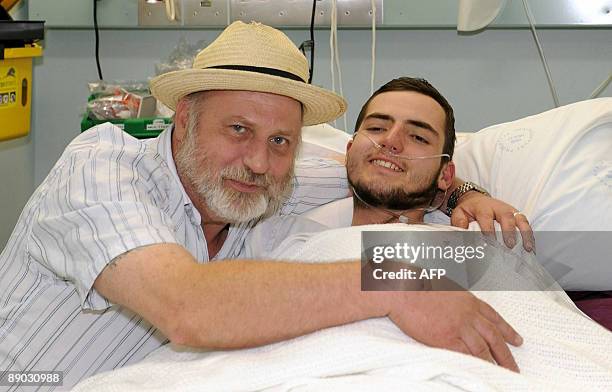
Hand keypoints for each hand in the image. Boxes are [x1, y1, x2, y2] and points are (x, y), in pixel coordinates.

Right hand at [388, 291, 522, 371]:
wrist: (402, 290)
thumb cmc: (417, 286)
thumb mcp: (444, 287)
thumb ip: (456, 301)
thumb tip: (456, 308)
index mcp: (468, 300)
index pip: (494, 318)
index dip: (508, 330)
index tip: (517, 340)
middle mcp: (468, 314)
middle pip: (494, 337)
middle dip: (507, 354)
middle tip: (514, 366)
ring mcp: (458, 327)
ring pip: (483, 349)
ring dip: (495, 363)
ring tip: (503, 374)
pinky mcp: (446, 338)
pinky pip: (465, 355)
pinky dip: (475, 364)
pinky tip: (480, 370)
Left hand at [450, 191, 534, 251]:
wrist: (476, 199)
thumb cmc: (468, 210)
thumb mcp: (459, 213)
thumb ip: (459, 223)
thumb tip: (462, 234)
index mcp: (483, 207)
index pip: (486, 217)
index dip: (488, 229)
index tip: (490, 241)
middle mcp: (499, 207)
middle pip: (507, 217)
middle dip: (509, 231)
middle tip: (510, 245)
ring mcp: (510, 210)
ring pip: (520, 219)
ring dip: (525, 233)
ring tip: (528, 248)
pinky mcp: (517, 215)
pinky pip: (526, 224)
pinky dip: (530, 235)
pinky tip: (531, 247)